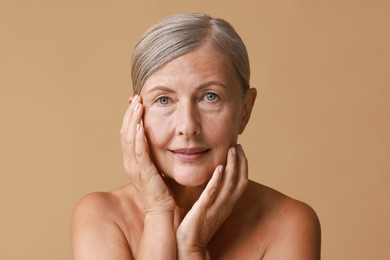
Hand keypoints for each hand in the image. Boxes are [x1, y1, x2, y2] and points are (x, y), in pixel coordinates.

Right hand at [120, 95, 174, 212]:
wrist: (161, 209)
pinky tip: (141, 125)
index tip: (135, 102)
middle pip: (126, 132)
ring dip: (134, 121)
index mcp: (132, 160)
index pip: (128, 133)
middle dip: (131, 114)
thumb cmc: (161, 189)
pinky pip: (139, 152)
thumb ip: (153, 153)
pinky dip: (139, 138)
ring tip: (138, 105)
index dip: (130, 117)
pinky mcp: (144, 173)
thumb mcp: (155, 166)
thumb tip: (160, 139)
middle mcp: (130, 162)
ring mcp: (135, 167)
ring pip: (130, 139)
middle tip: (136, 98)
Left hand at [175, 145, 248, 257]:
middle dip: (241, 162)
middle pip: (240, 181)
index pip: (241, 182)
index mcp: (227, 204)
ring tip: (231, 150)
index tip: (239, 149)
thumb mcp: (210, 207)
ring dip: (232, 166)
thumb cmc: (197, 226)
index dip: (243, 165)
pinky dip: (217, 181)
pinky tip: (219, 168)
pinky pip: (212, 195)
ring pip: (229, 185)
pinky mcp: (203, 211)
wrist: (189, 246)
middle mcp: (225, 206)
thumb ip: (213, 193)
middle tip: (237, 145)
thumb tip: (213, 178)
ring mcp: (215, 209)